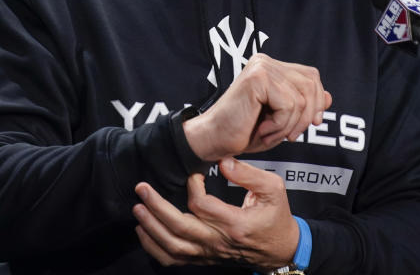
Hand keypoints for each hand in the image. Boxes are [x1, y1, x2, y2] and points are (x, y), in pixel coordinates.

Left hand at [133, 157, 298, 270]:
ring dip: (151, 227)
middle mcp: (218, 242)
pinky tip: (143, 231)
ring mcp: (209, 253)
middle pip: (179, 227)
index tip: (193, 172)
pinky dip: (154, 247)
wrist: (281, 249)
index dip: (192, 186)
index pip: (202, 205)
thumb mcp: (273, 189)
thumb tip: (223, 161)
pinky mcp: (204, 258)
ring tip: (138, 208)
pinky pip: (173, 259)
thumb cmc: (276, 217)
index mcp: (235, 224)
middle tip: (142, 189)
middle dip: (157, 207)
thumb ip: (248, 174)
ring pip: (172, 246)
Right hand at [183, 53, 331, 160]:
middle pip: (310, 84)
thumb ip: (303, 106)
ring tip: (269, 132)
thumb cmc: (242, 131)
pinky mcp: (257, 79)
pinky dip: (280, 125)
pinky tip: (262, 129)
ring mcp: (261, 67)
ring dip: (290, 124)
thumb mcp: (281, 120)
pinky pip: (288, 105)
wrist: (213, 141)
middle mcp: (265, 62)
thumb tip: (329, 97)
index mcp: (270, 67)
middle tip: (290, 135)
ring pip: (301, 98)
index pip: (311, 76)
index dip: (317, 100)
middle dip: (307, 115)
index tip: (313, 123)